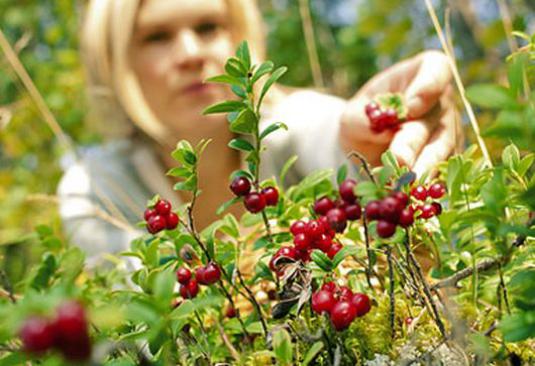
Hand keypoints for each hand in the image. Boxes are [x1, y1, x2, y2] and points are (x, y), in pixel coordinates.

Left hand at [339, 50, 462, 176]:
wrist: (366, 143)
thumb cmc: (362, 118)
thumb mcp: (352, 114)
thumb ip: (362, 119)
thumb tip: (382, 130)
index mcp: (421, 74)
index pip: (436, 69)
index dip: (428, 86)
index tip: (411, 106)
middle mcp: (441, 102)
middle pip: (435, 119)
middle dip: (415, 142)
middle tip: (399, 160)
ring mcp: (448, 132)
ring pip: (441, 150)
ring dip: (422, 169)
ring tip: (403, 185)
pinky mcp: (446, 160)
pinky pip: (441, 173)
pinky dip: (423, 185)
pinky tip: (409, 196)